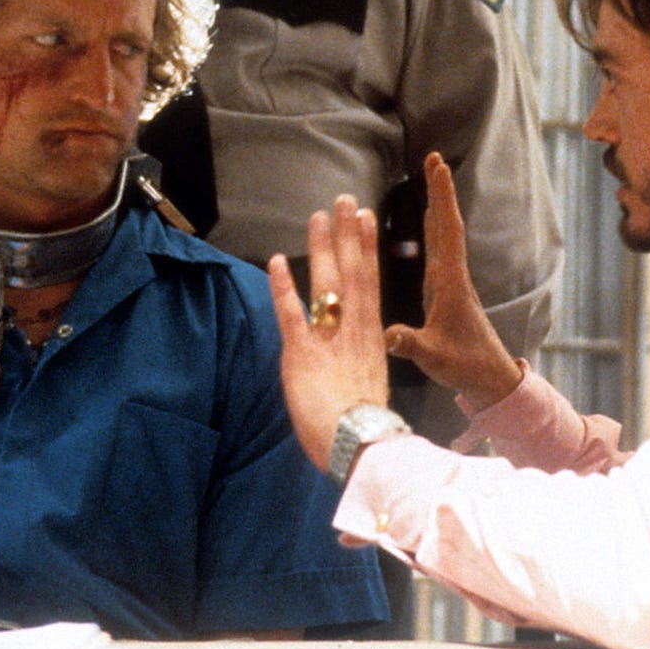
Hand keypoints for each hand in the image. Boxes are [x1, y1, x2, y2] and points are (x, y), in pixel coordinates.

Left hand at [271, 196, 388, 470]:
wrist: (360, 447)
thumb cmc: (365, 430)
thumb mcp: (367, 392)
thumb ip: (357, 371)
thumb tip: (351, 370)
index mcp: (371, 339)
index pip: (370, 284)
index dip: (367, 250)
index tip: (366, 220)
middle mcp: (354, 331)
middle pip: (353, 273)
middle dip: (348, 236)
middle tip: (345, 201)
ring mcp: (330, 339)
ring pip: (329, 284)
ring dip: (323, 248)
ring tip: (320, 216)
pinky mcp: (302, 354)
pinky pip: (292, 314)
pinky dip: (284, 287)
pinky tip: (278, 261)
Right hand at [382, 152, 522, 410]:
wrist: (490, 378)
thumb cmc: (464, 366)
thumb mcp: (433, 356)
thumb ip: (410, 344)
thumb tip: (387, 335)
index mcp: (450, 283)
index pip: (446, 231)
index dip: (441, 197)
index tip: (437, 166)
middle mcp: (453, 275)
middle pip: (446, 223)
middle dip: (439, 191)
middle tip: (433, 158)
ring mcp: (452, 282)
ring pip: (445, 234)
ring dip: (438, 205)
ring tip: (431, 178)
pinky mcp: (448, 291)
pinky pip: (441, 249)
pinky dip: (435, 227)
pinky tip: (429, 221)